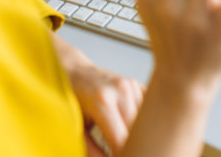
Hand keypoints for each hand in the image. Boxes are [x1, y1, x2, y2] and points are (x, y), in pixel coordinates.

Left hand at [51, 34, 143, 153]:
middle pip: (139, 131)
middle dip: (134, 146)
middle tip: (124, 150)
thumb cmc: (71, 98)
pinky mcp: (137, 85)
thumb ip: (91, 149)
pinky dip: (144, 122)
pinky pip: (150, 109)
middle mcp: (121, 90)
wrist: (73, 71)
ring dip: (140, 134)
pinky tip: (133, 127)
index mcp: (102, 101)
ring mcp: (131, 85)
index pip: (122, 140)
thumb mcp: (76, 126)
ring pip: (148, 121)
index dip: (122, 153)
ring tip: (129, 141)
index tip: (119, 156)